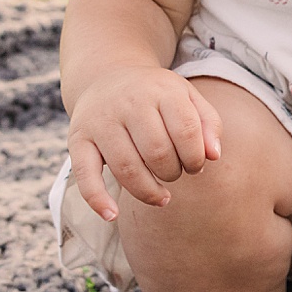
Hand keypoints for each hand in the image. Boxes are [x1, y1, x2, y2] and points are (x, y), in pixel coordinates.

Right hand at [66, 66, 221, 220]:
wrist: (106, 76)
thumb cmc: (155, 96)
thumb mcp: (186, 97)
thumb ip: (207, 123)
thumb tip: (214, 156)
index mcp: (161, 90)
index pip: (186, 130)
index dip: (196, 157)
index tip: (195, 166)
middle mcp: (129, 103)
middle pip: (158, 152)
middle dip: (172, 173)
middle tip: (175, 174)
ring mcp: (101, 121)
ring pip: (127, 168)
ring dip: (149, 191)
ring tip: (161, 197)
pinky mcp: (78, 139)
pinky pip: (85, 174)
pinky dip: (97, 199)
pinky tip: (112, 215)